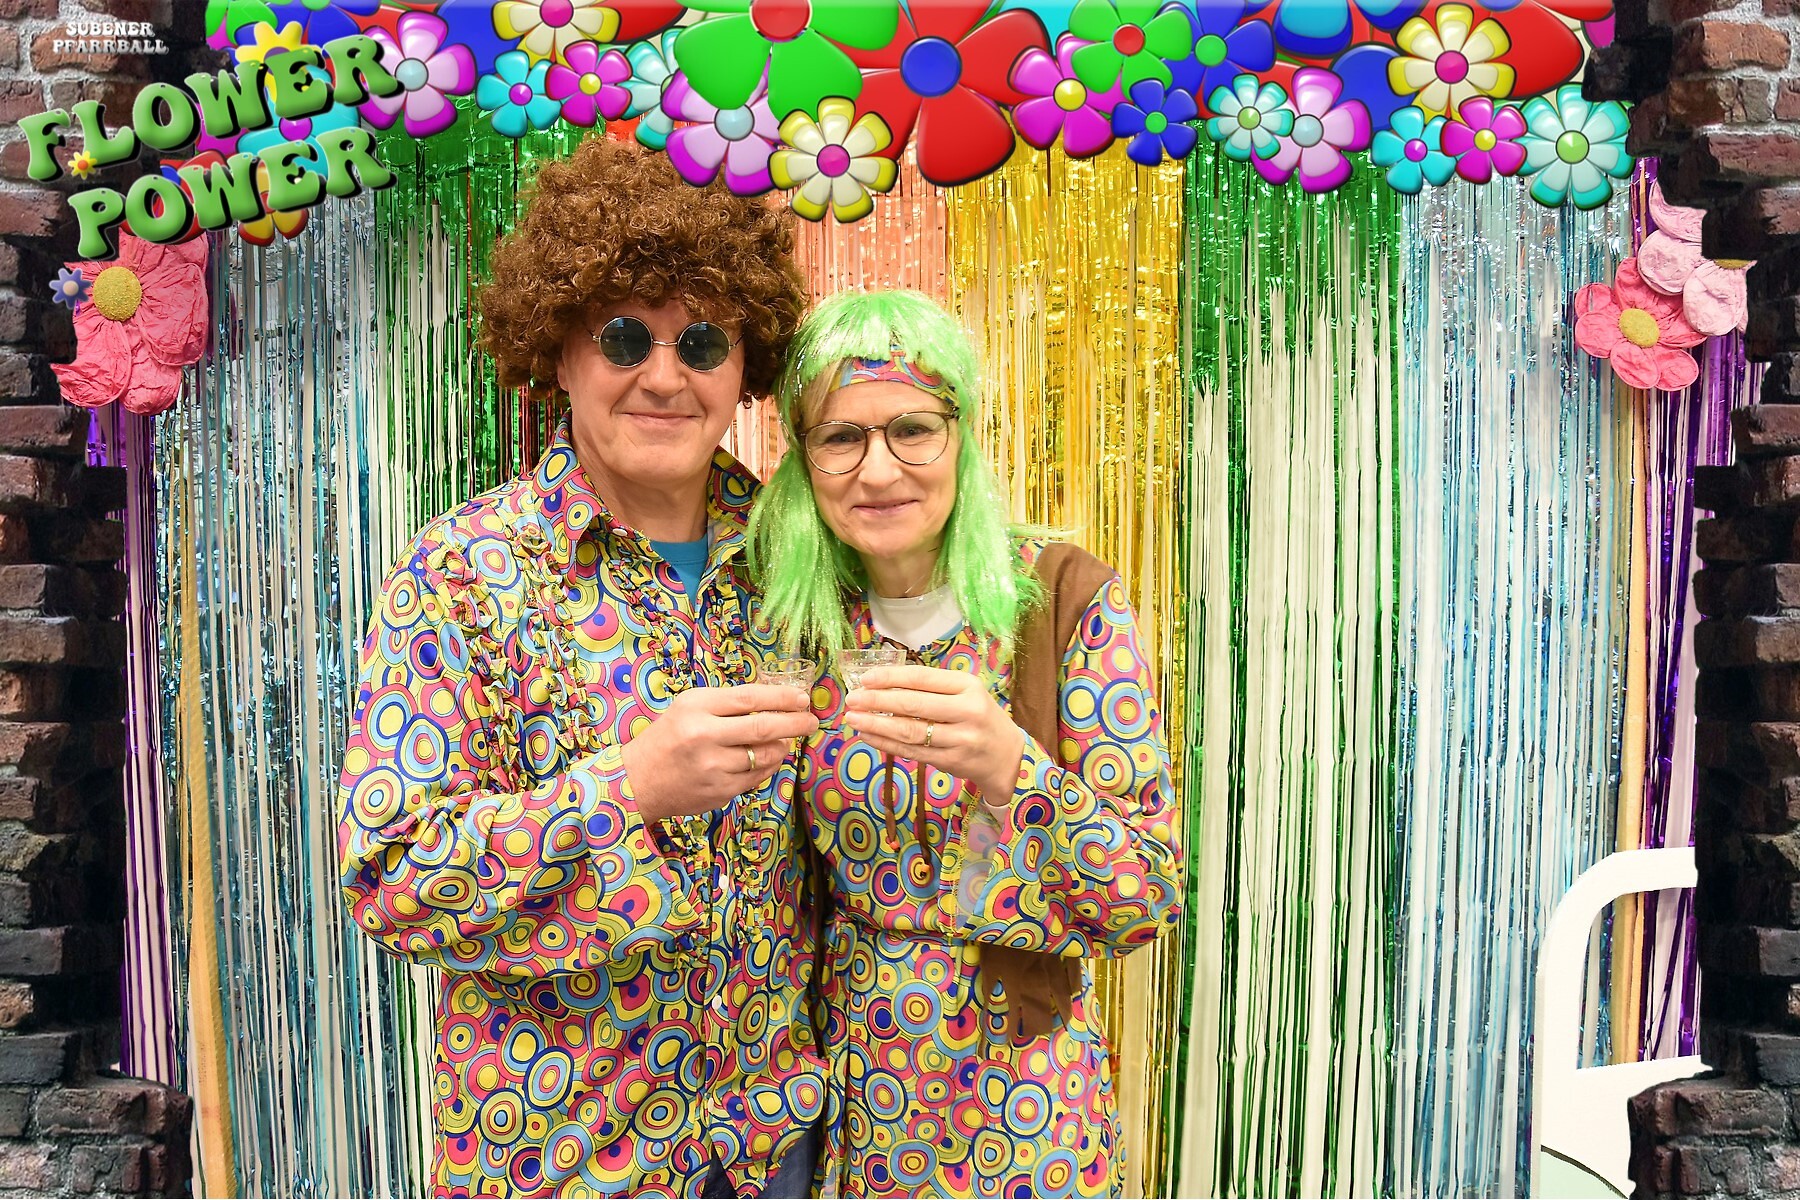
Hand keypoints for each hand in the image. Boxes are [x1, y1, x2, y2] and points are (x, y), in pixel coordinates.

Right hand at [621, 684, 817, 822]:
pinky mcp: (720, 791)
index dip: (782, 698)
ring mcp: (713, 767)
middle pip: (764, 727)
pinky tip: (766, 758)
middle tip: (811, 721)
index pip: (750, 698)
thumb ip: (726, 704)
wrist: (638, 780)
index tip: (802, 698)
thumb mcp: (689, 707)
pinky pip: (758, 777)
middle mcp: (705, 736)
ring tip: (786, 740)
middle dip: (795, 723)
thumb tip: (775, 702)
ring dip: (783, 746)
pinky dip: (768, 766)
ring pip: (765, 755)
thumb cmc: (668, 738)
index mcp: (696, 708)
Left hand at [842, 665, 1025, 803]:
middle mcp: (966, 711)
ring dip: (877, 725)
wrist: (1007, 755)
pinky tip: (869, 736)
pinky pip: (912, 752)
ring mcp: (959, 739)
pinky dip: (887, 744)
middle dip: (878, 701)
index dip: (891, 677)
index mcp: (968, 687)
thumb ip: (932, 688)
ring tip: (853, 719)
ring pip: (910, 731)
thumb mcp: (965, 693)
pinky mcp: (951, 762)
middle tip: (852, 699)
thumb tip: (881, 684)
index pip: (923, 678)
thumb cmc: (978, 717)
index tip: (865, 678)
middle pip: (914, 704)